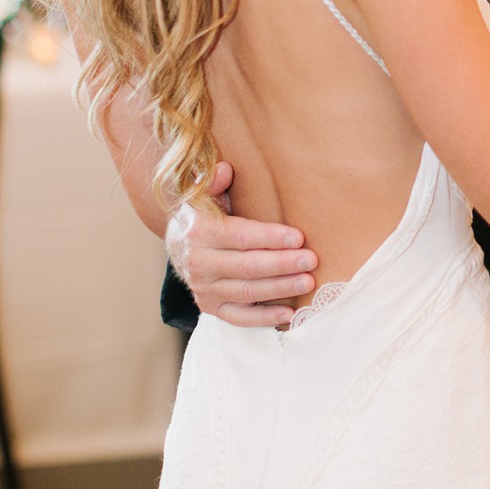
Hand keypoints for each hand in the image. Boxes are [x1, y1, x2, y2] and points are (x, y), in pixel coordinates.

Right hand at [165, 162, 319, 328]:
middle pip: (246, 267)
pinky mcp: (210, 308)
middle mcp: (199, 264)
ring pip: (246, 292)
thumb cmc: (204, 214)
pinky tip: (289, 314)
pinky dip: (263, 319)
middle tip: (311, 260)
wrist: (178, 243)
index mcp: (199, 232)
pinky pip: (239, 317)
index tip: (298, 237)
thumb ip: (215, 183)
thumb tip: (224, 169)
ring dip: (279, 289)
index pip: (239, 236)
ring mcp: (204, 289)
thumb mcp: (203, 194)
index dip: (270, 238)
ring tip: (308, 281)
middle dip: (281, 264)